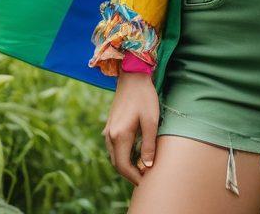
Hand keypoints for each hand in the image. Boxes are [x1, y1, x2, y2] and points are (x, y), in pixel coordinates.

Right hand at [103, 68, 160, 185]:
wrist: (132, 77)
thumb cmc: (144, 97)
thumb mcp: (151, 121)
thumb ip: (149, 145)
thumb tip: (147, 166)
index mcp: (120, 135)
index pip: (123, 166)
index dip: (133, 177)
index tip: (145, 182)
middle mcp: (110, 135)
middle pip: (117, 163)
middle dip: (129, 173)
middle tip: (144, 178)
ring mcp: (108, 130)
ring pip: (114, 156)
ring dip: (126, 165)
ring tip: (141, 169)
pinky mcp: (110, 126)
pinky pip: (114, 147)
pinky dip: (122, 155)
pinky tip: (135, 154)